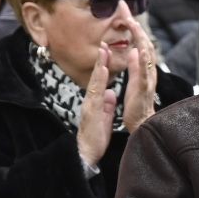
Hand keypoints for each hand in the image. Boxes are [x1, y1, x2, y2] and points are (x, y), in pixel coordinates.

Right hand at [75, 46, 117, 167]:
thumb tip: (111, 92)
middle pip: (96, 78)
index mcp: (96, 101)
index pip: (100, 80)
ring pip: (94, 83)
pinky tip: (102, 74)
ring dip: (99, 68)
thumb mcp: (105, 116)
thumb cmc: (96, 135)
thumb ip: (107, 104)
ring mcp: (89, 105)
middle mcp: (91, 100)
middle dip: (100, 61)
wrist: (87, 152)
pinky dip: (99, 83)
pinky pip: (95, 95)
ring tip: (103, 53)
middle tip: (103, 45)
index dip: (103, 66)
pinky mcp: (90, 112)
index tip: (107, 52)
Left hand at [120, 18, 157, 133]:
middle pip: (144, 43)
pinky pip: (144, 73)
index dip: (133, 28)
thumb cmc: (137, 103)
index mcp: (144, 68)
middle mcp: (149, 70)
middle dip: (135, 26)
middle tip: (126, 9)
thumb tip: (133, 50)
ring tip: (133, 23)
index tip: (124, 12)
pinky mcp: (143, 89)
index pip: (139, 43)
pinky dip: (143, 60)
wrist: (142, 123)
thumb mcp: (133, 80)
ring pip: (146, 55)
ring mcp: (148, 79)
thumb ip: (135, 66)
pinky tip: (139, 50)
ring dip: (140, 38)